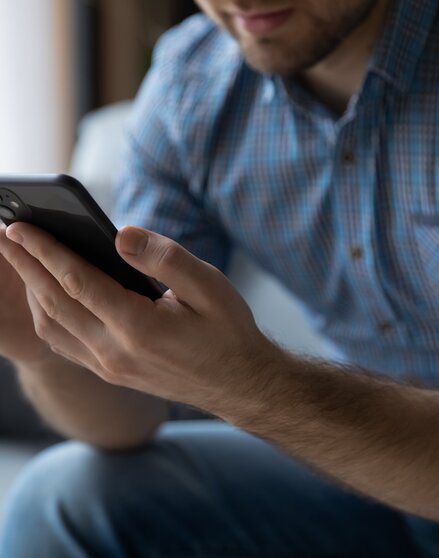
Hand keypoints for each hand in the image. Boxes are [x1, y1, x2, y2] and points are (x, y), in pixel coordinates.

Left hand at [0, 223, 274, 408]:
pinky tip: (49, 299)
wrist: (239, 384)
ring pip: (53, 327)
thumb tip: (120, 234)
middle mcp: (114, 352)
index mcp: (137, 327)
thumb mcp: (210, 287)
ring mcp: (110, 367)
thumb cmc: (229, 332)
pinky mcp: (113, 374)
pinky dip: (48, 316)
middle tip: (4, 236)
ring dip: (32, 292)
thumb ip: (165, 258)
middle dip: (25, 267)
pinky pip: (66, 344)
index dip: (44, 251)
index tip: (18, 227)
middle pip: (54, 302)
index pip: (76, 281)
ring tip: (22, 263)